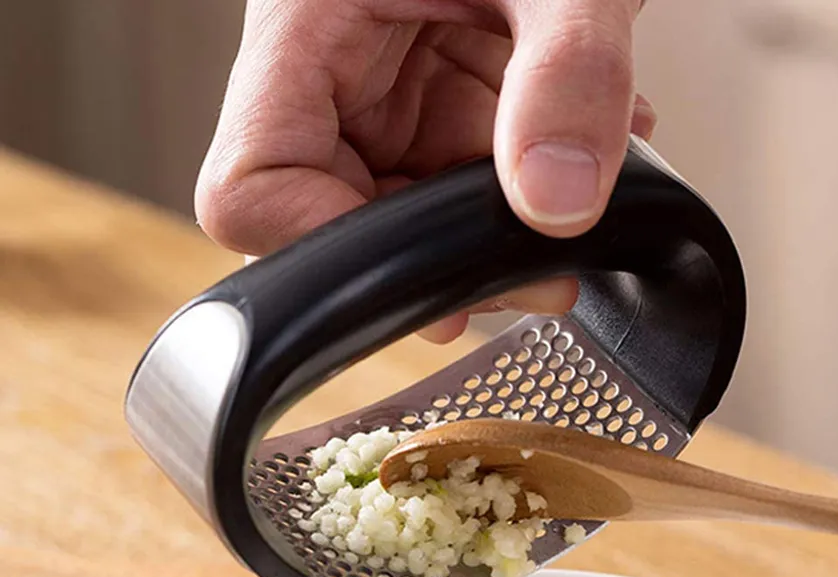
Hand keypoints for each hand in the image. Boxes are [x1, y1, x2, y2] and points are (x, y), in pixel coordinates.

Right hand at [195, 0, 654, 341]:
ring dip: (494, 230)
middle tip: (537, 268)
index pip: (250, 190)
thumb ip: (568, 75)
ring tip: (575, 183)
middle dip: (441, 257)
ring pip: (405, 223)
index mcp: (305, 25)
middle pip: (333, 225)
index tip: (425, 278)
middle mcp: (328, 76)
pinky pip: (452, 188)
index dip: (323, 252)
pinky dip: (519, 195)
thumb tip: (556, 206)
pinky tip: (574, 158)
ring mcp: (377, 102)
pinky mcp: (425, 113)